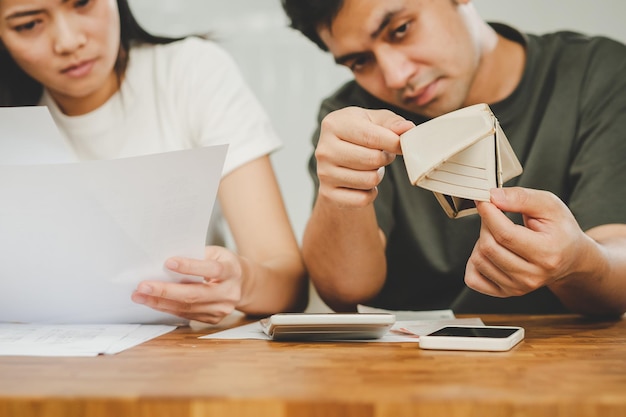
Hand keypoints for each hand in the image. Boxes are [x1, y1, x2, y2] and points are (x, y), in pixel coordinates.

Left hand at [131, 246, 243, 323]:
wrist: (242, 283)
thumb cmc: (224, 264)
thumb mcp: (215, 253)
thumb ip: (196, 256)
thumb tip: (165, 263)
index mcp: (232, 271)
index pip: (211, 270)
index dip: (190, 267)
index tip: (168, 262)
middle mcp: (229, 293)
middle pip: (195, 294)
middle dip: (166, 291)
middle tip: (143, 286)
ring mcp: (222, 309)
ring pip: (187, 307)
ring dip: (160, 302)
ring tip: (140, 296)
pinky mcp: (214, 319)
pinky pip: (187, 315)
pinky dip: (168, 308)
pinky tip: (154, 302)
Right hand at [315, 107, 413, 207]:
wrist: (336, 157)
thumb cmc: (358, 134)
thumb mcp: (374, 121)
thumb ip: (392, 123)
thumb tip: (408, 129)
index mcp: (333, 125)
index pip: (371, 137)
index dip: (394, 142)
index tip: (402, 144)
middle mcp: (324, 149)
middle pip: (372, 159)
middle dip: (385, 158)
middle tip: (382, 155)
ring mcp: (324, 173)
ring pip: (369, 180)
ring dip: (377, 175)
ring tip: (370, 167)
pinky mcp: (328, 194)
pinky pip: (362, 199)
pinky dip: (370, 193)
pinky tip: (363, 182)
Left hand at [465, 187, 594, 296]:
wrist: (570, 257)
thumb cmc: (559, 230)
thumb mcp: (549, 205)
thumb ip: (521, 197)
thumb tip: (493, 197)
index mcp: (548, 254)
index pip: (505, 234)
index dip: (488, 214)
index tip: (484, 200)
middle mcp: (533, 276)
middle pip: (489, 247)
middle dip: (486, 225)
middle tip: (495, 215)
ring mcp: (518, 288)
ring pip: (479, 261)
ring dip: (482, 241)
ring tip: (499, 235)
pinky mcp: (505, 293)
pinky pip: (473, 279)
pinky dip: (475, 262)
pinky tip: (491, 252)